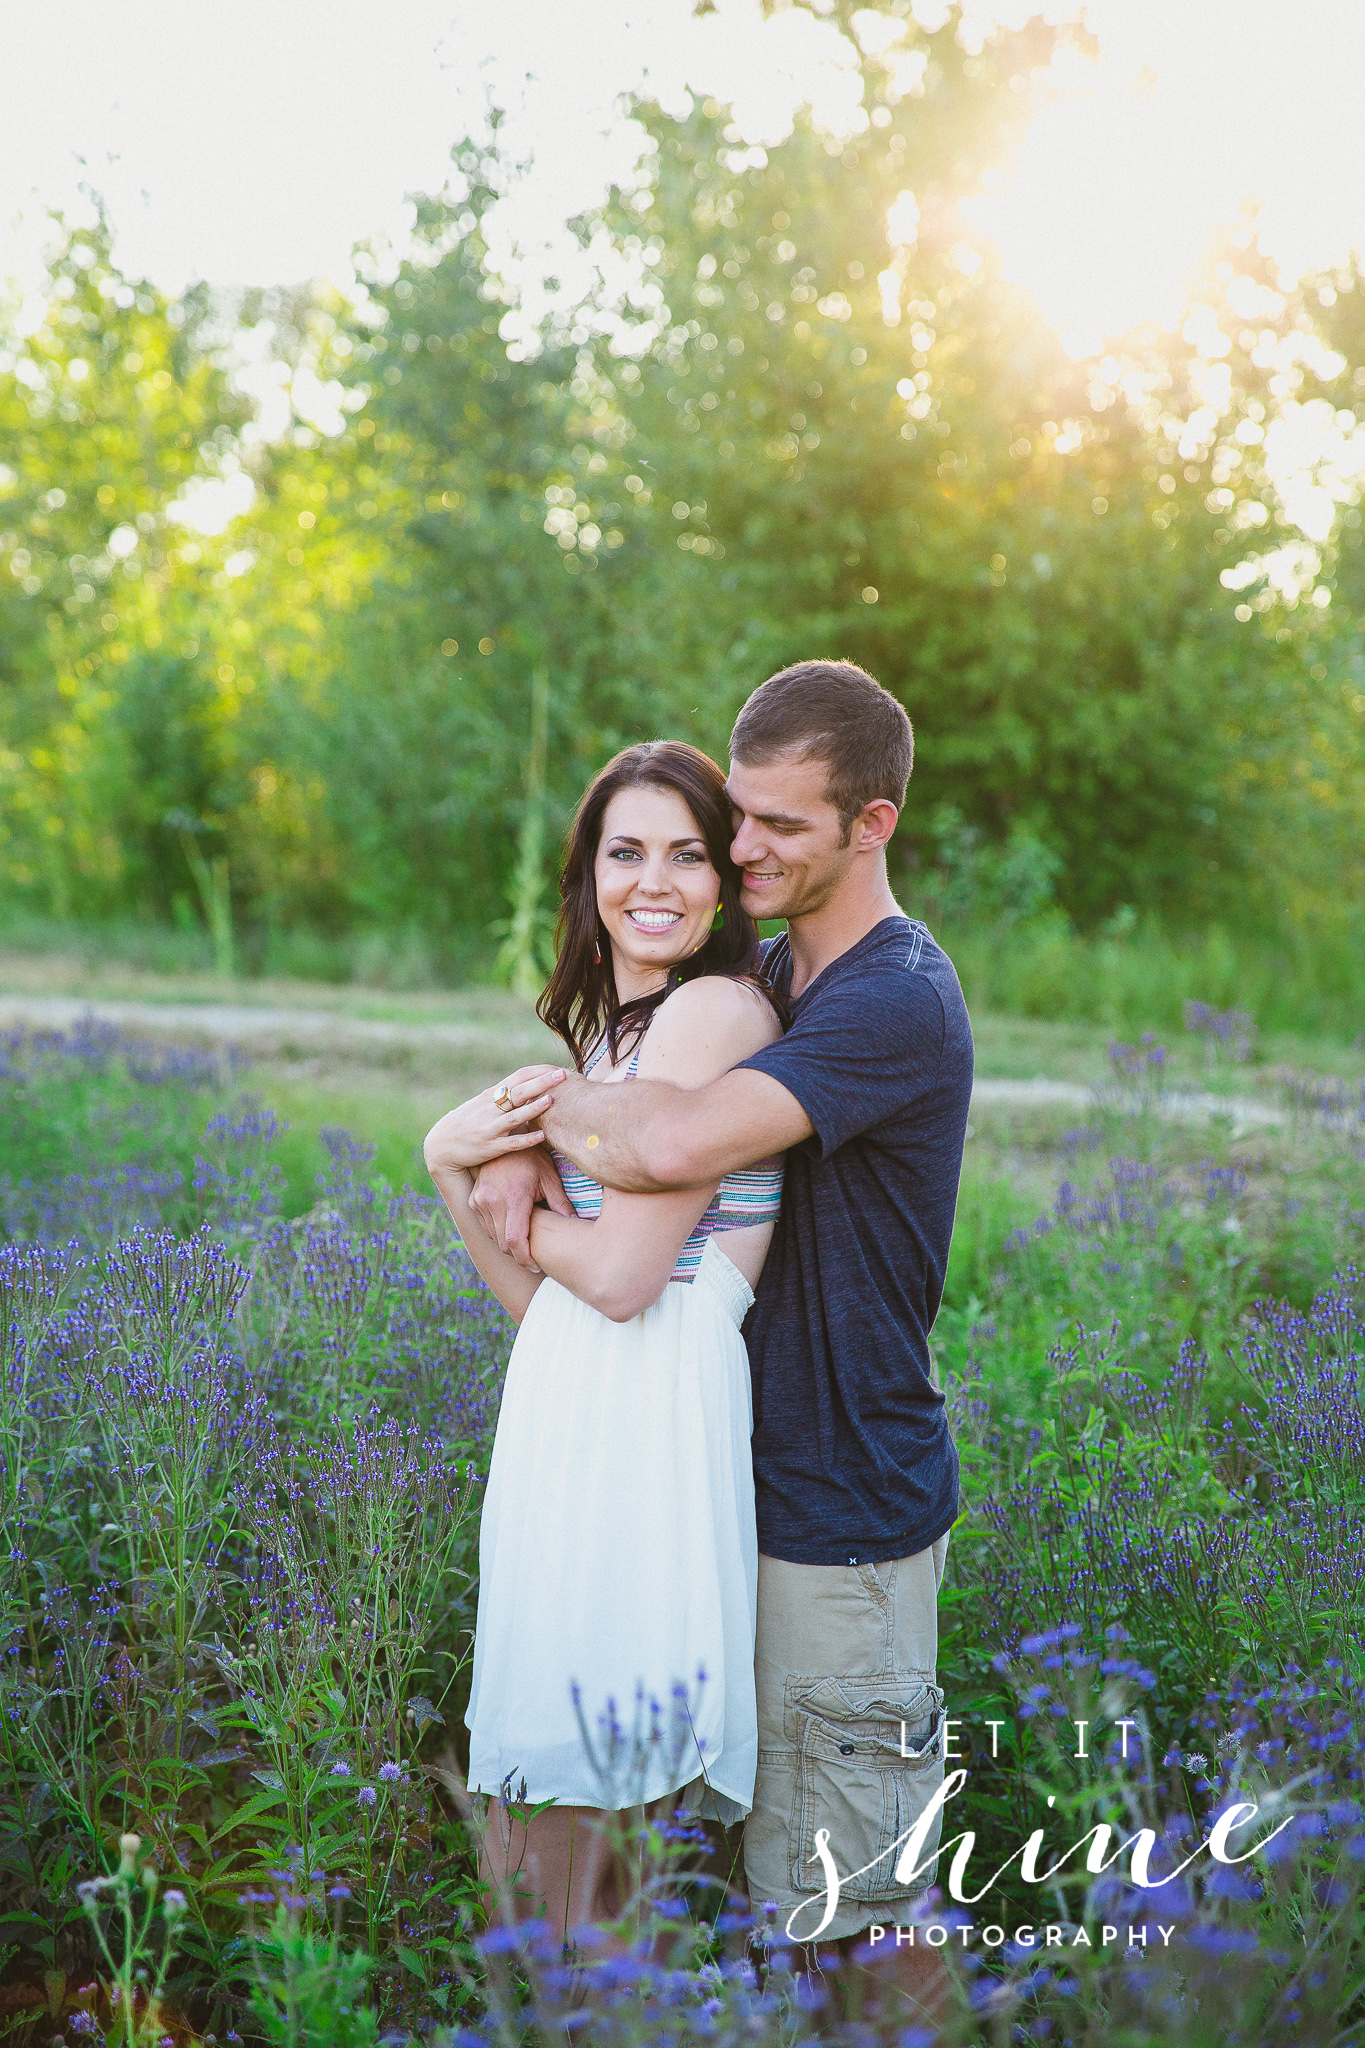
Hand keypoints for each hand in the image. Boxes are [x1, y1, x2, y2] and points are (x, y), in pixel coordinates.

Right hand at [423, 1065, 564, 1175]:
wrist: (441, 1146)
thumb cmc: (468, 1122)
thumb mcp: (483, 1104)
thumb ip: (503, 1095)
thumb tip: (529, 1084)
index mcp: (491, 1096)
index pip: (517, 1078)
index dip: (538, 1073)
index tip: (557, 1069)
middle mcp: (490, 1109)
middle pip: (518, 1092)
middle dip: (541, 1083)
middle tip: (562, 1075)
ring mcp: (490, 1128)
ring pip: (514, 1117)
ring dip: (533, 1109)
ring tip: (551, 1100)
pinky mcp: (490, 1147)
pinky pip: (511, 1143)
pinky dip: (526, 1139)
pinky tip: (542, 1136)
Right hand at [470, 1147, 574, 1267]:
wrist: (506, 1138)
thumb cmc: (532, 1157)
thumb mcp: (550, 1177)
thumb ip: (561, 1203)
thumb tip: (576, 1225)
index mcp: (513, 1198)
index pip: (515, 1241)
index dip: (525, 1259)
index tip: (536, 1266)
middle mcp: (491, 1201)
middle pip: (503, 1244)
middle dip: (518, 1254)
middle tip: (534, 1258)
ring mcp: (479, 1200)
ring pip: (493, 1237)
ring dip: (507, 1243)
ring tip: (525, 1241)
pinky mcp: (474, 1199)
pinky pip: (485, 1226)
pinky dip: (498, 1231)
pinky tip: (512, 1226)